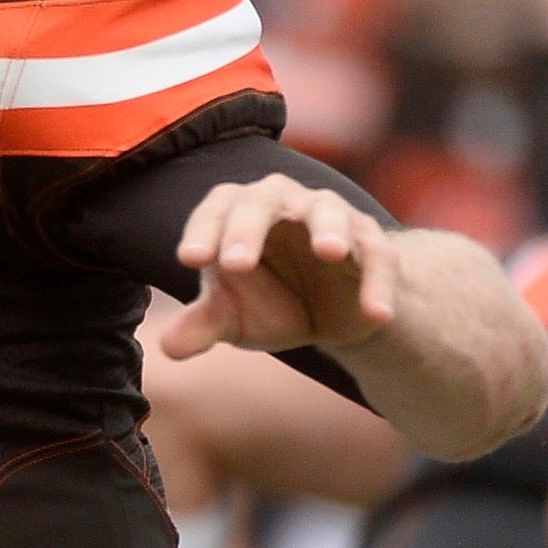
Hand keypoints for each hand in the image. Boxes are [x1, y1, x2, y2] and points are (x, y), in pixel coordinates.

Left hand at [160, 172, 399, 359]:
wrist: (332, 313)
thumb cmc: (269, 301)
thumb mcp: (234, 318)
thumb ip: (203, 325)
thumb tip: (168, 348)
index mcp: (238, 211)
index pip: (216, 207)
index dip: (203, 229)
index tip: (190, 259)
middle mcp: (283, 202)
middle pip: (263, 200)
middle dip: (248, 229)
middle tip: (235, 263)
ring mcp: (332, 218)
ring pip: (329, 212)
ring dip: (329, 229)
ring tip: (329, 252)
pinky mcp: (372, 246)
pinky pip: (378, 257)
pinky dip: (379, 284)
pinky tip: (377, 315)